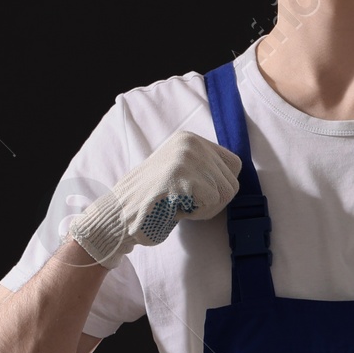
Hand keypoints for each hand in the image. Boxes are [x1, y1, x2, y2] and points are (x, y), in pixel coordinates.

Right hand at [63, 131, 241, 268]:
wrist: (120, 214)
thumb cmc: (151, 201)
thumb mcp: (179, 172)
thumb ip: (203, 169)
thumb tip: (233, 177)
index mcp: (189, 138)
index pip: (234, 164)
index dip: (220, 186)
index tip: (197, 194)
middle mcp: (191, 142)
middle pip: (233, 181)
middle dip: (213, 200)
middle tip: (185, 202)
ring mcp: (188, 156)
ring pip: (226, 192)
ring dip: (206, 208)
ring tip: (179, 204)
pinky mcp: (184, 174)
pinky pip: (214, 201)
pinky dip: (199, 213)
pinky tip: (177, 208)